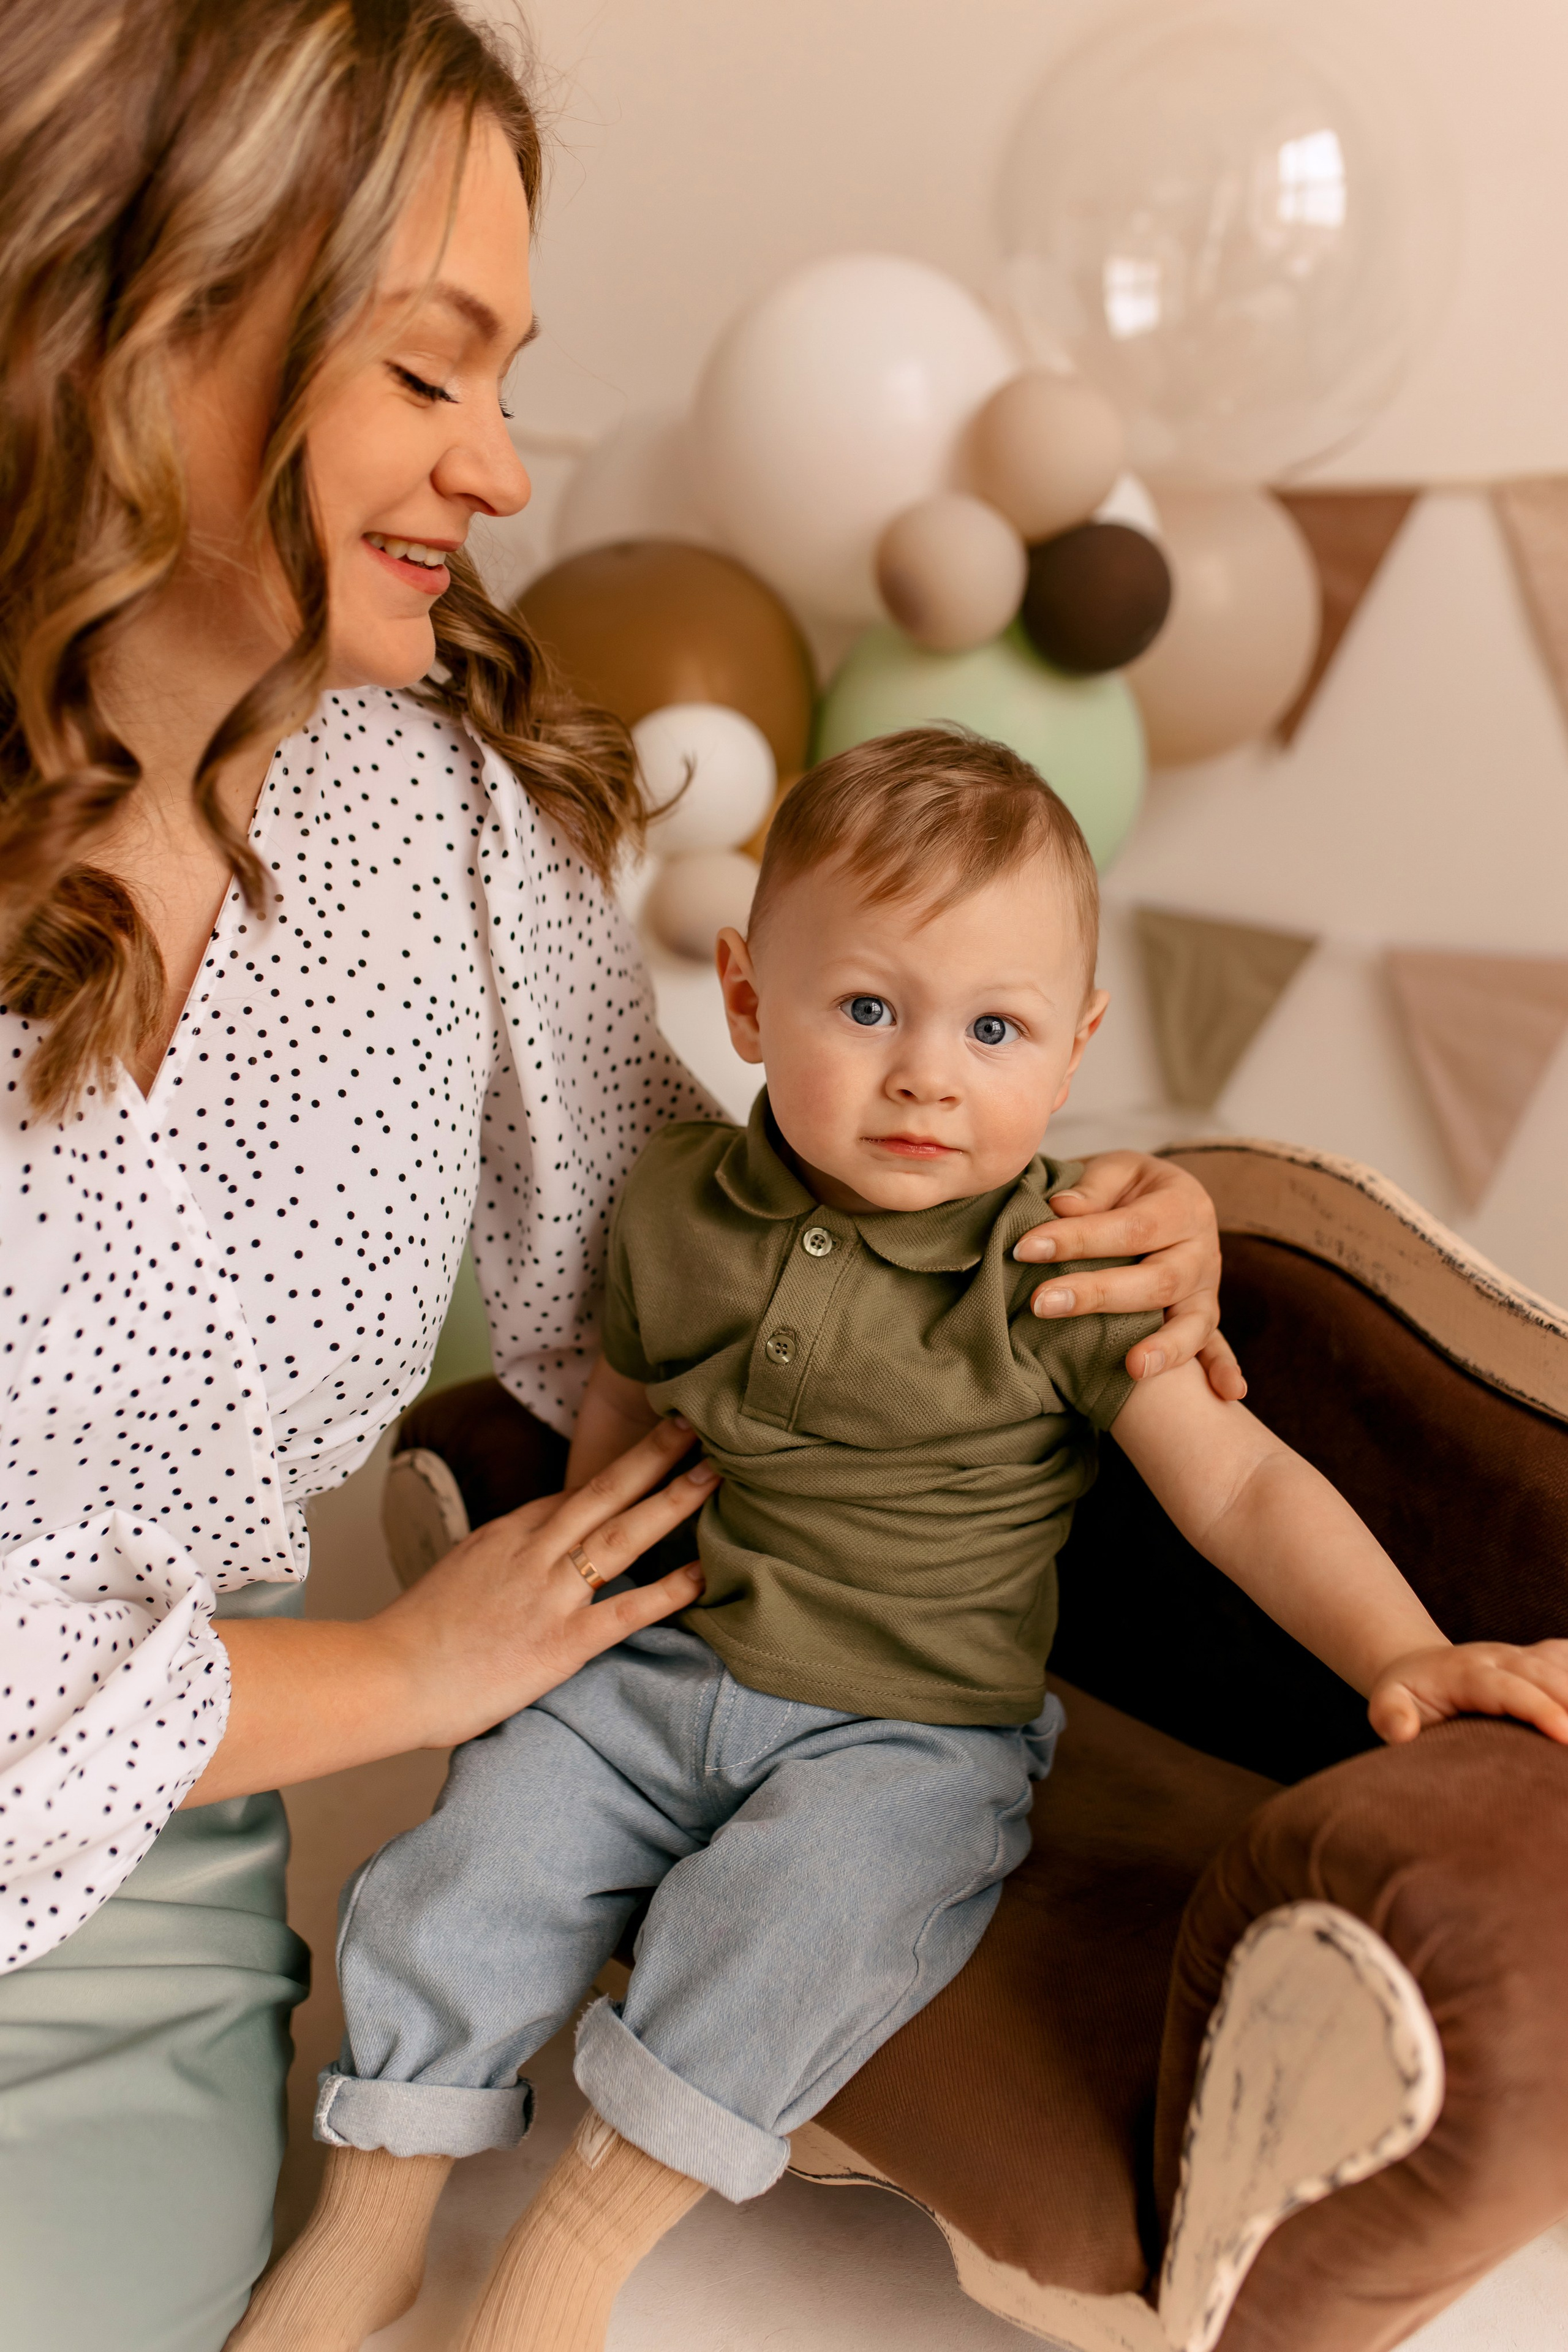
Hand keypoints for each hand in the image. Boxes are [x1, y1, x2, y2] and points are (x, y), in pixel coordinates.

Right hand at [376, 1414, 716, 1748]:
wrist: (386, 1676)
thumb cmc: (417, 1637)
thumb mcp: (460, 1576)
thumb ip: (501, 1562)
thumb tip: (526, 1564)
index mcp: (506, 1535)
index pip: (572, 1493)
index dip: (619, 1469)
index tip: (656, 1448)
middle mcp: (532, 1552)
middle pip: (604, 1491)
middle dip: (654, 1455)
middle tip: (696, 1424)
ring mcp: (548, 1593)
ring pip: (622, 1535)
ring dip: (672, 1501)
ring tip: (715, 1475)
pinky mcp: (560, 1642)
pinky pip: (626, 1611)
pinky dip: (669, 1591)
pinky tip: (704, 1575)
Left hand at [1013, 1149, 1244, 1398]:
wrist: (1161, 1200)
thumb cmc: (1128, 1188)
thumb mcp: (1115, 1171)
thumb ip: (1093, 1188)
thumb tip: (1062, 1208)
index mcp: (1183, 1204)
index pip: (1131, 1227)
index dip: (1078, 1239)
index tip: (1026, 1248)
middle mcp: (1203, 1250)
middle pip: (1159, 1280)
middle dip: (1099, 1295)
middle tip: (1042, 1303)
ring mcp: (1207, 1289)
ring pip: (1192, 1321)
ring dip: (1164, 1347)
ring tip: (1133, 1367)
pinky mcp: (1205, 1317)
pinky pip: (1217, 1346)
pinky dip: (1223, 1368)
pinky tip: (1228, 1393)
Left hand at [1369, 1639, 1567, 1745]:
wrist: (1419, 1666)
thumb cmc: (1407, 1695)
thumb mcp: (1388, 1703)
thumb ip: (1389, 1716)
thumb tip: (1402, 1731)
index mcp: (1468, 1672)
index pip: (1509, 1689)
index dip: (1540, 1709)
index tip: (1567, 1735)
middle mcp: (1504, 1658)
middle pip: (1549, 1676)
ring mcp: (1527, 1656)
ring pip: (1566, 1666)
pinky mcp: (1543, 1659)